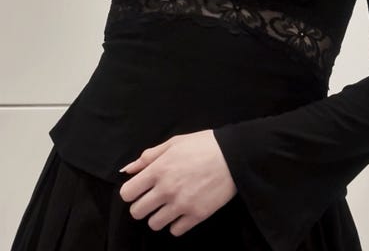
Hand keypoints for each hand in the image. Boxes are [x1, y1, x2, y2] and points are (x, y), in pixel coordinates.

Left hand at [118, 129, 236, 236]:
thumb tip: (128, 169)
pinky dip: (177, 223)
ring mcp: (181, 205)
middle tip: (154, 197)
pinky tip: (183, 210)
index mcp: (158, 169)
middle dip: (143, 204)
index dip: (132, 191)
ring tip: (170, 204)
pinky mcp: (196, 215)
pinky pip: (175, 231)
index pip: (127, 193)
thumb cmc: (203, 145)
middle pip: (137, 212)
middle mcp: (166, 190)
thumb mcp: (174, 143)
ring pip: (154, 224)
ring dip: (159, 215)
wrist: (234, 155)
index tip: (140, 188)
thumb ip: (149, 156)